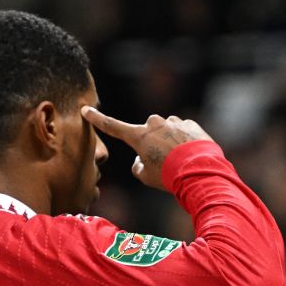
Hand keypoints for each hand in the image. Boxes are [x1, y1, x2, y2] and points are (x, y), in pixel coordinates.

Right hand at [81, 107, 212, 189]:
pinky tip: (190, 155)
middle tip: (162, 162)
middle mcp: (155, 124)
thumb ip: (138, 165)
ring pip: (166, 132)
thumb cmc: (168, 176)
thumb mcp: (145, 176)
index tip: (86, 109)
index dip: (97, 119)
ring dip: (168, 143)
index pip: (112, 126)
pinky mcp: (190, 125)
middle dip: (151, 144)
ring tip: (179, 161)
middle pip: (147, 133)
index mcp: (139, 136)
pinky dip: (184, 143)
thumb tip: (143, 157)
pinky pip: (182, 132)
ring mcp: (174, 122)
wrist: (200, 172)